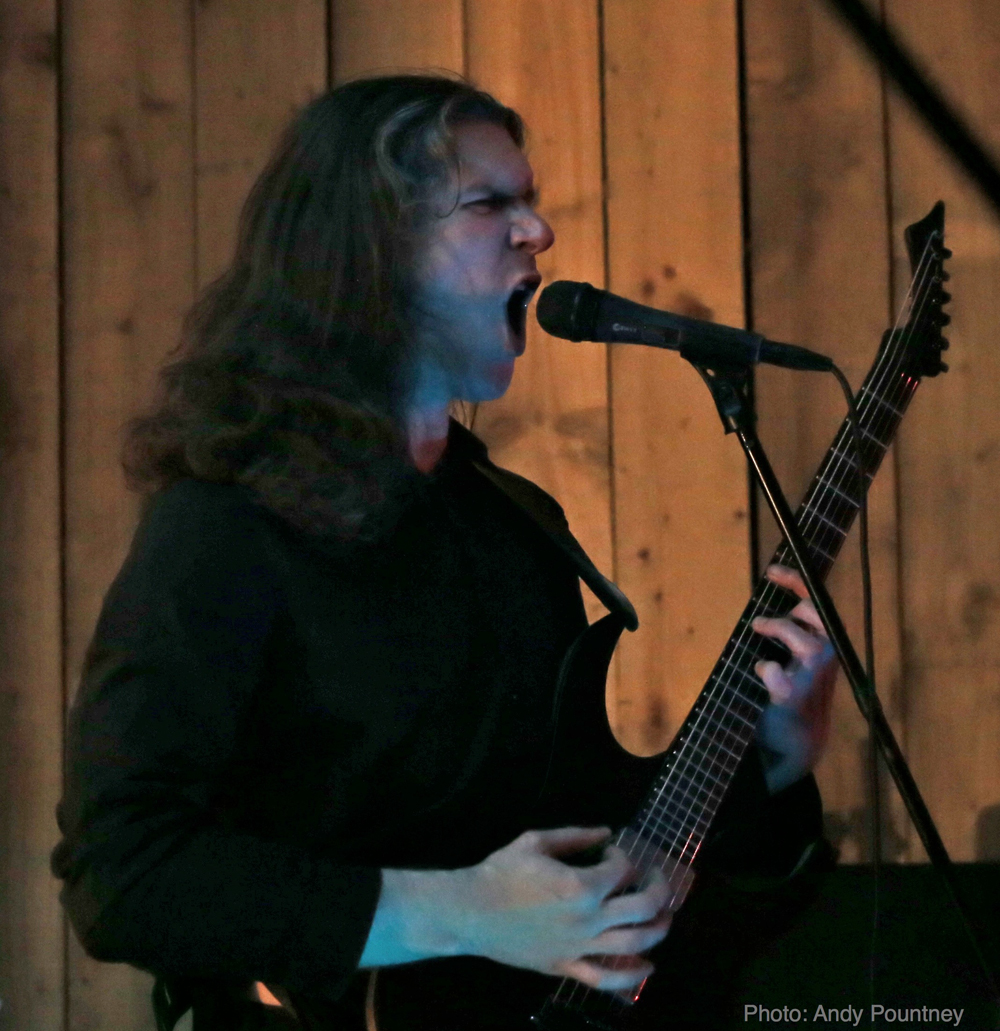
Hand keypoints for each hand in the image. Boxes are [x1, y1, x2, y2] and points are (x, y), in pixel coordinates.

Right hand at [364, 827, 672, 992]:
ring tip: (664, 919)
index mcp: (581, 885)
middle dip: (658, 890)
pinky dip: (632, 976)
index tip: (614, 852)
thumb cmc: (501, 872)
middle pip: (643, 908)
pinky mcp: (566, 967)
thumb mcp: (536, 841)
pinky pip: (606, 978)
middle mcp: (588, 919)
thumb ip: (575, 836)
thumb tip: (606, 833)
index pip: (622, 870)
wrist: (471, 911)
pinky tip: (648, 967)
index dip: (624, 856)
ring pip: (634, 944)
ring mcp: (579, 947)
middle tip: (656, 880)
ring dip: (658, 930)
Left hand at [751, 564, 838, 793]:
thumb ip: (789, 635)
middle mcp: (828, 657)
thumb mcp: (794, 659)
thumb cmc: (793, 695)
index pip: (818, 604)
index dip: (796, 582)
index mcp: (826, 645)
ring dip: (776, 629)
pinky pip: (773, 669)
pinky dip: (764, 668)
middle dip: (792, 609)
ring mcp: (814, 677)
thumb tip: (766, 605)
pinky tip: (764, 675)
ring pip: (800, 638)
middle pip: (816, 614)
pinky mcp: (795, 695)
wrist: (797, 744)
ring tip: (758, 631)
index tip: (771, 570)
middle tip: (761, 622)